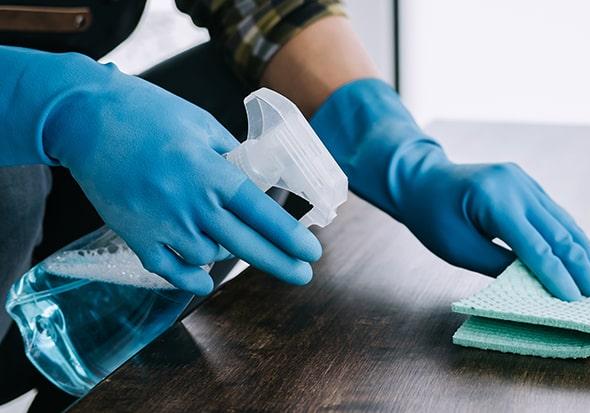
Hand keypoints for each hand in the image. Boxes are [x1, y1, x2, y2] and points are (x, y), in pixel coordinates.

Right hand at [40, 54, 319, 293]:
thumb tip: (255, 182)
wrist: (84, 120)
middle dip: (279, 263)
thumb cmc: (147, 114)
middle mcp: (189, 203)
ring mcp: (160, 223)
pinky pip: (168, 271)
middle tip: (303, 275)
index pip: (260, 212)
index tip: (312, 252)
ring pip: (208, 258)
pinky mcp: (134, 236)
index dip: (288, 236)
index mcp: (210, 172)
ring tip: (228, 239)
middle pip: (244, 244)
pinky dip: (189, 280)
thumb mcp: (202, 125)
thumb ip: (230, 157)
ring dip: (224, 254)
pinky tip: (203, 279)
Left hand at [399, 152, 589, 300]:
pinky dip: (572, 237)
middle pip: (558, 231)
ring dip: (585, 251)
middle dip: (582, 265)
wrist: (421, 179)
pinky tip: (586, 256)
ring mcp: (524, 181)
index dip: (557, 275)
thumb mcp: (459, 249)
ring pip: (563, 221)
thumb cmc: (432, 218)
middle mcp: (516, 185)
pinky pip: (555, 214)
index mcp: (494, 200)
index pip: (535, 246)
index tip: (576, 299)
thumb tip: (537, 284)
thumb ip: (499, 265)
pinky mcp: (528, 184)